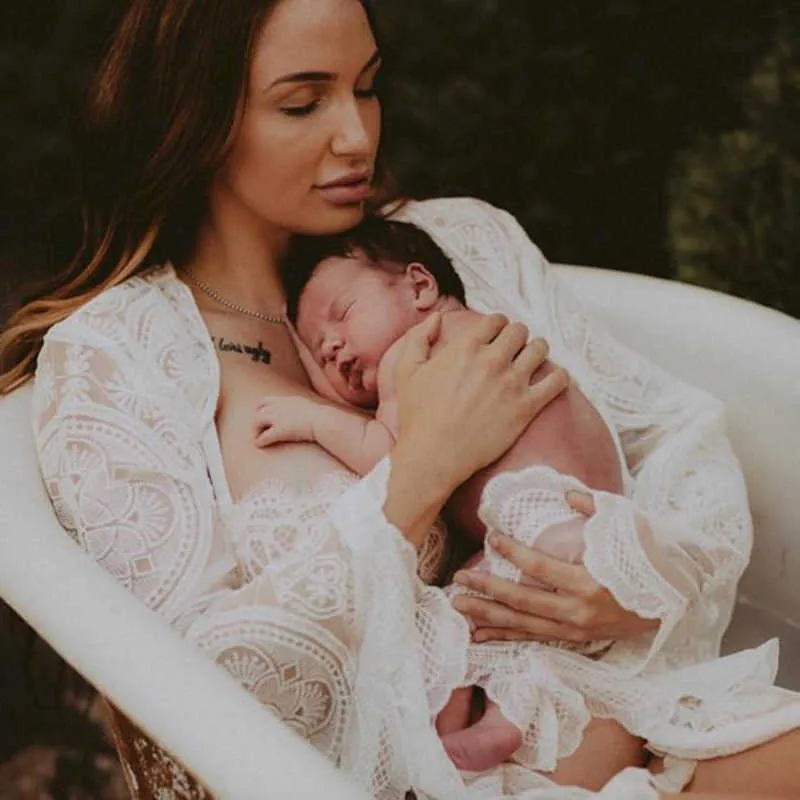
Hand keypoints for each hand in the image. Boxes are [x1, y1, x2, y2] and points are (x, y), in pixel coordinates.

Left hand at [253, 396, 317, 446]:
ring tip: (257, 438)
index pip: (266, 400)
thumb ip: (302, 410)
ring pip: (257, 421)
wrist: (324, 421)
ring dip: (256, 430)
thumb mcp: (310, 409)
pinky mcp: (279, 430)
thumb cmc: (323, 419)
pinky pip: (263, 436)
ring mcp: (278, 417)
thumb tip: (305, 415)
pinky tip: (260, 445)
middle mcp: (280, 406)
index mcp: (288, 400)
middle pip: (259, 410)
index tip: (261, 416)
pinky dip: (259, 441)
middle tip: (257, 430)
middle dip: (256, 420)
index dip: (260, 409)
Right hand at [392, 312, 568, 492]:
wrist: (433, 456)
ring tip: (532, 361)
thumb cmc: (417, 416)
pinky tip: (553, 380)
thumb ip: (419, 337)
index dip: (497, 326)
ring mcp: (512, 384)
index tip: (496, 336)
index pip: (496, 320)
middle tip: (514, 349)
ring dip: (537, 351)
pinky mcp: (526, 407)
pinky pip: (557, 381)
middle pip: (520, 331)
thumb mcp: (406, 371)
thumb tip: (437, 317)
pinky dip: (559, 377)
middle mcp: (492, 361)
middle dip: (517, 337)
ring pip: (540, 349)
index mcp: (465, 348)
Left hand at [451, 492, 658, 643]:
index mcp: (589, 582)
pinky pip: (534, 638)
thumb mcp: (628, 527)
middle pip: (522, 601)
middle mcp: (578, 611)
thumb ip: (594, 508)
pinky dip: (507, 637)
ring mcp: (576, 630)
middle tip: (457, 579)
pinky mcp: (576, 639)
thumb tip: (565, 495)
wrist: (678, 601)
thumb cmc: (651, 560)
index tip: (491, 537)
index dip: (512, 553)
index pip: (540, 567)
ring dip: (488, 616)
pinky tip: (482, 636)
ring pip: (523, 625)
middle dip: (486, 590)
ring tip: (459, 607)